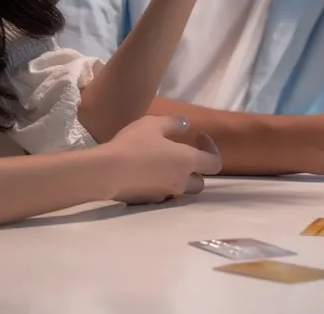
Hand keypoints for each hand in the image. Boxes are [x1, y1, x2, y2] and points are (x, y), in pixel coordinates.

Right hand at [104, 115, 221, 204]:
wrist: (108, 172)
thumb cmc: (134, 144)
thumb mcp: (153, 124)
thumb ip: (173, 123)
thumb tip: (186, 123)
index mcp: (187, 161)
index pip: (215, 162)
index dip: (211, 149)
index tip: (198, 136)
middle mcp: (180, 181)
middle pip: (200, 182)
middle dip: (195, 170)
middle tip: (181, 155)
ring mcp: (164, 194)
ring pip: (181, 191)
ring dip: (178, 179)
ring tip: (162, 165)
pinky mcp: (148, 202)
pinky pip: (161, 194)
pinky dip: (160, 185)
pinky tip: (144, 174)